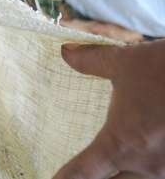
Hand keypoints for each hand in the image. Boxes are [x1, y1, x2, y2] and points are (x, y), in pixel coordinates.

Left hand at [54, 40, 164, 178]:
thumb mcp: (127, 62)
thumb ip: (92, 61)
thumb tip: (65, 52)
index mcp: (122, 144)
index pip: (81, 174)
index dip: (63, 178)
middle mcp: (146, 166)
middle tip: (86, 170)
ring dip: (123, 175)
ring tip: (114, 166)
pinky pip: (160, 175)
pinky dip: (146, 172)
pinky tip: (143, 161)